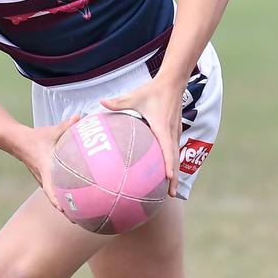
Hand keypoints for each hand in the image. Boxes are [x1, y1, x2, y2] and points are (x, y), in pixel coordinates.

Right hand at [15, 114, 80, 210]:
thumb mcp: (51, 131)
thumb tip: (80, 117)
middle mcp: (44, 178)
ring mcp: (44, 180)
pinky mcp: (45, 178)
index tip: (65, 211)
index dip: (57, 200)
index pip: (50, 189)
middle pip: (54, 199)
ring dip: (65, 206)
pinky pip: (55, 190)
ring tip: (81, 217)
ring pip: (55, 196)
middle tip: (79, 221)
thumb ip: (66, 125)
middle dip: (66, 210)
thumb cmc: (35, 137)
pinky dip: (64, 197)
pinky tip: (77, 200)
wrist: (18, 141)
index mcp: (45, 170)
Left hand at [100, 76, 182, 197]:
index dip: (169, 165)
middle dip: (174, 178)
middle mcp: (172, 133)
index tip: (168, 179)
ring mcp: (175, 133)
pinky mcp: (175, 131)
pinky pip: (174, 150)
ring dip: (175, 172)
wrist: (173, 82)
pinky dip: (173, 162)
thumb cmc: (153, 90)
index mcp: (163, 128)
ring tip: (170, 189)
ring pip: (176, 157)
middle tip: (170, 195)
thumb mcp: (135, 96)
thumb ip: (118, 102)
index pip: (168, 150)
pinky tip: (166, 172)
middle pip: (175, 160)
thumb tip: (100, 102)